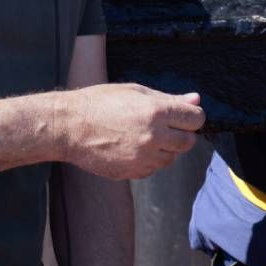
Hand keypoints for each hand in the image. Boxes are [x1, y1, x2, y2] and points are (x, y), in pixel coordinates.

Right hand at [61, 84, 204, 179]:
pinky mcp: (132, 172)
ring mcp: (143, 157)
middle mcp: (154, 137)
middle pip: (188, 142)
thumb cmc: (101, 102)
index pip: (196, 119)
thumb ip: (169, 99)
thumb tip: (196, 100)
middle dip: (182, 134)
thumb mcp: (136, 92)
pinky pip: (153, 168)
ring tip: (144, 135)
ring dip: (166, 149)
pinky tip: (133, 147)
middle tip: (165, 126)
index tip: (183, 115)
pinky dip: (150, 160)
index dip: (192, 116)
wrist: (69, 126)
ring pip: (172, 158)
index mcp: (157, 112)